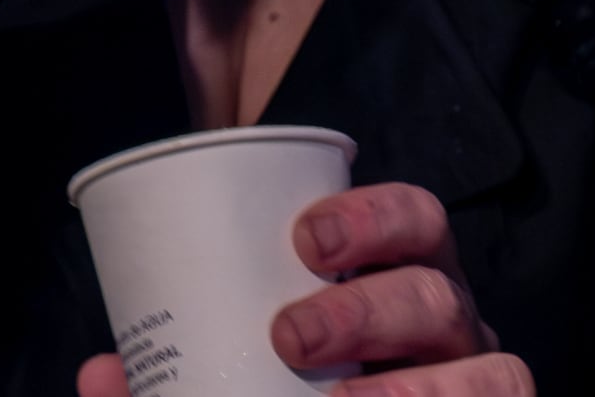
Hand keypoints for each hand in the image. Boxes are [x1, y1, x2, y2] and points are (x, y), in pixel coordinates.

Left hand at [73, 183, 529, 396]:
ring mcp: (480, 386)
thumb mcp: (227, 382)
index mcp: (401, 286)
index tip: (305, 238)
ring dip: (415, 391)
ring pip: (493, 371)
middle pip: (438, 294)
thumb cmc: (288, 395)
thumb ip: (165, 385)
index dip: (374, 215)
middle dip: (369, 309)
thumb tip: (101, 368)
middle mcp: (453, 334)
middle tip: (292, 336)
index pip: (416, 222)